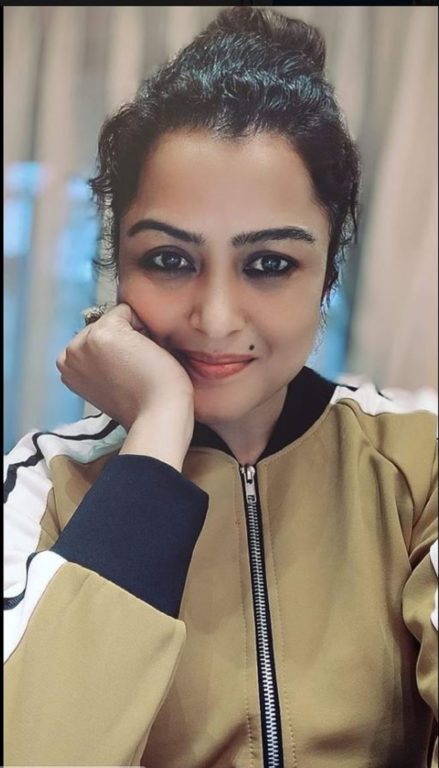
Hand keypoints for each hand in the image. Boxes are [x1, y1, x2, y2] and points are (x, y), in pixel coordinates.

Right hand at [56, 303, 193, 431]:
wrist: (158, 416)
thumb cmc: (144, 405)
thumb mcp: (111, 383)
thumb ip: (103, 362)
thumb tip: (115, 341)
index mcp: (68, 368)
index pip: (95, 339)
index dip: (118, 353)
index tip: (126, 377)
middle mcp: (69, 354)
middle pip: (105, 325)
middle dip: (125, 341)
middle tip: (136, 372)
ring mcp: (83, 343)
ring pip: (117, 318)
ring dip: (135, 335)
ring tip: (141, 365)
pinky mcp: (102, 333)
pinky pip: (127, 310)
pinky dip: (144, 327)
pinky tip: (146, 355)